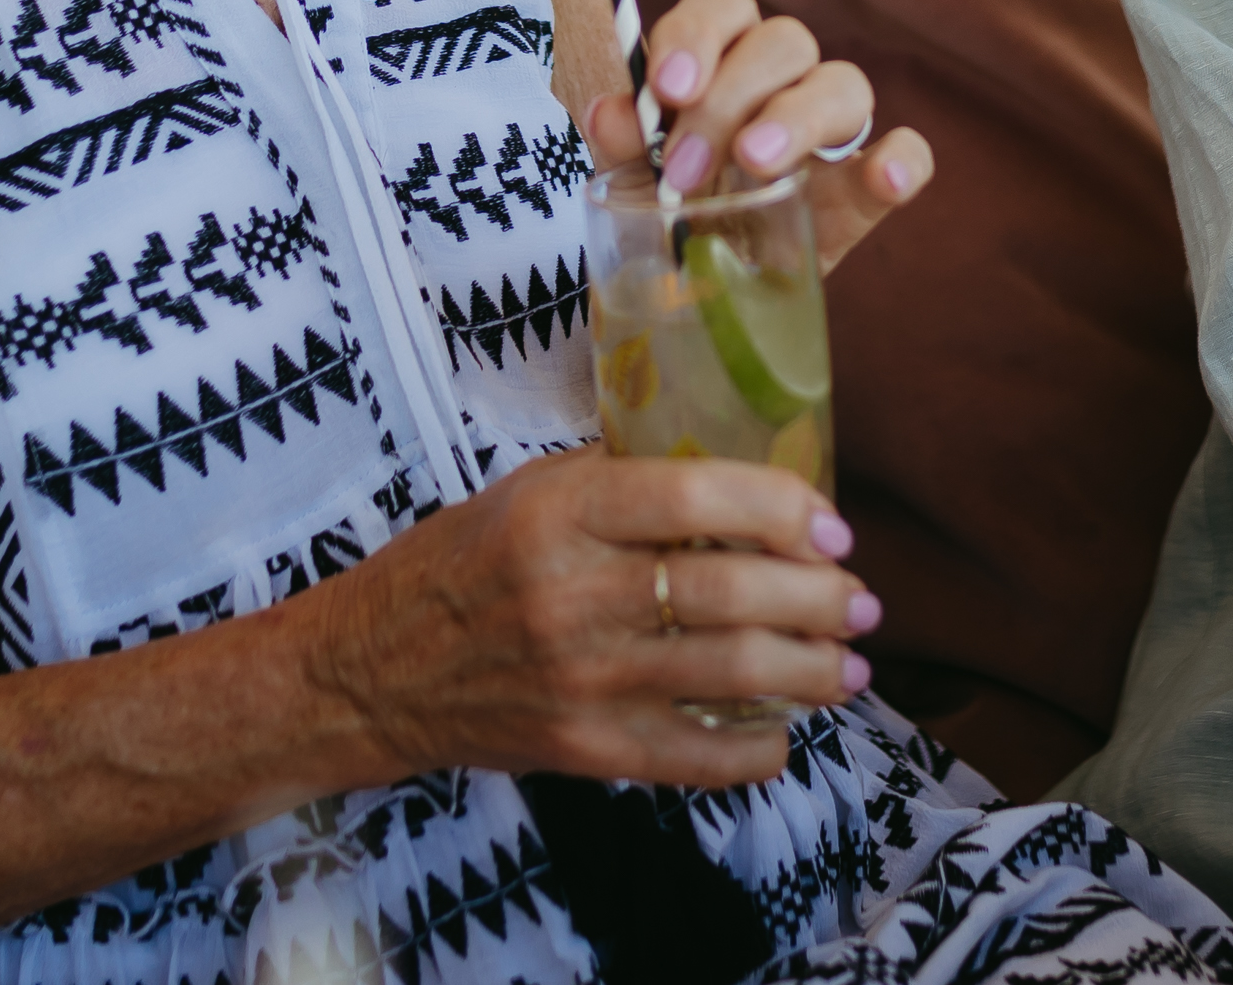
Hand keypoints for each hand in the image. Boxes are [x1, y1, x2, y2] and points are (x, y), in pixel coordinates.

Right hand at [302, 453, 878, 786]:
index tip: (831, 526)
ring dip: (813, 670)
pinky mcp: (584, 749)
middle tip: (862, 601)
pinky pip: (696, 756)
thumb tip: (741, 476)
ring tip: (851, 665)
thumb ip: (625, 479)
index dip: (781, 506)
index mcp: (560, 512)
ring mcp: (582, 679)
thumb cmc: (457, 566)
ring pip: (731, 673)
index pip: (695, 494)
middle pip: (730, 589)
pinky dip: (757, 751)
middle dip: (821, 598)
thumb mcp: (528, 492)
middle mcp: (574, 594)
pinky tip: (785, 732)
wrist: (371, 671)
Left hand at [584, 0, 933, 272]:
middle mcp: (785, 80)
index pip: (724, 9)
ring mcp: (834, 132)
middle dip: (729, 98)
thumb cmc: (677, 212)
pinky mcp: (868, 188)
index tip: (667, 89)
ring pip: (845, 84)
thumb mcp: (639, 181)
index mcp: (726, 57)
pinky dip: (904, 159)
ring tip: (755, 163)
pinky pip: (910, 152)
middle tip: (686, 169)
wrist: (710, 292)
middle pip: (783, 42)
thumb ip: (625, 146)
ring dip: (797, 117)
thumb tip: (610, 113)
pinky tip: (884, 178)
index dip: (696, 35)